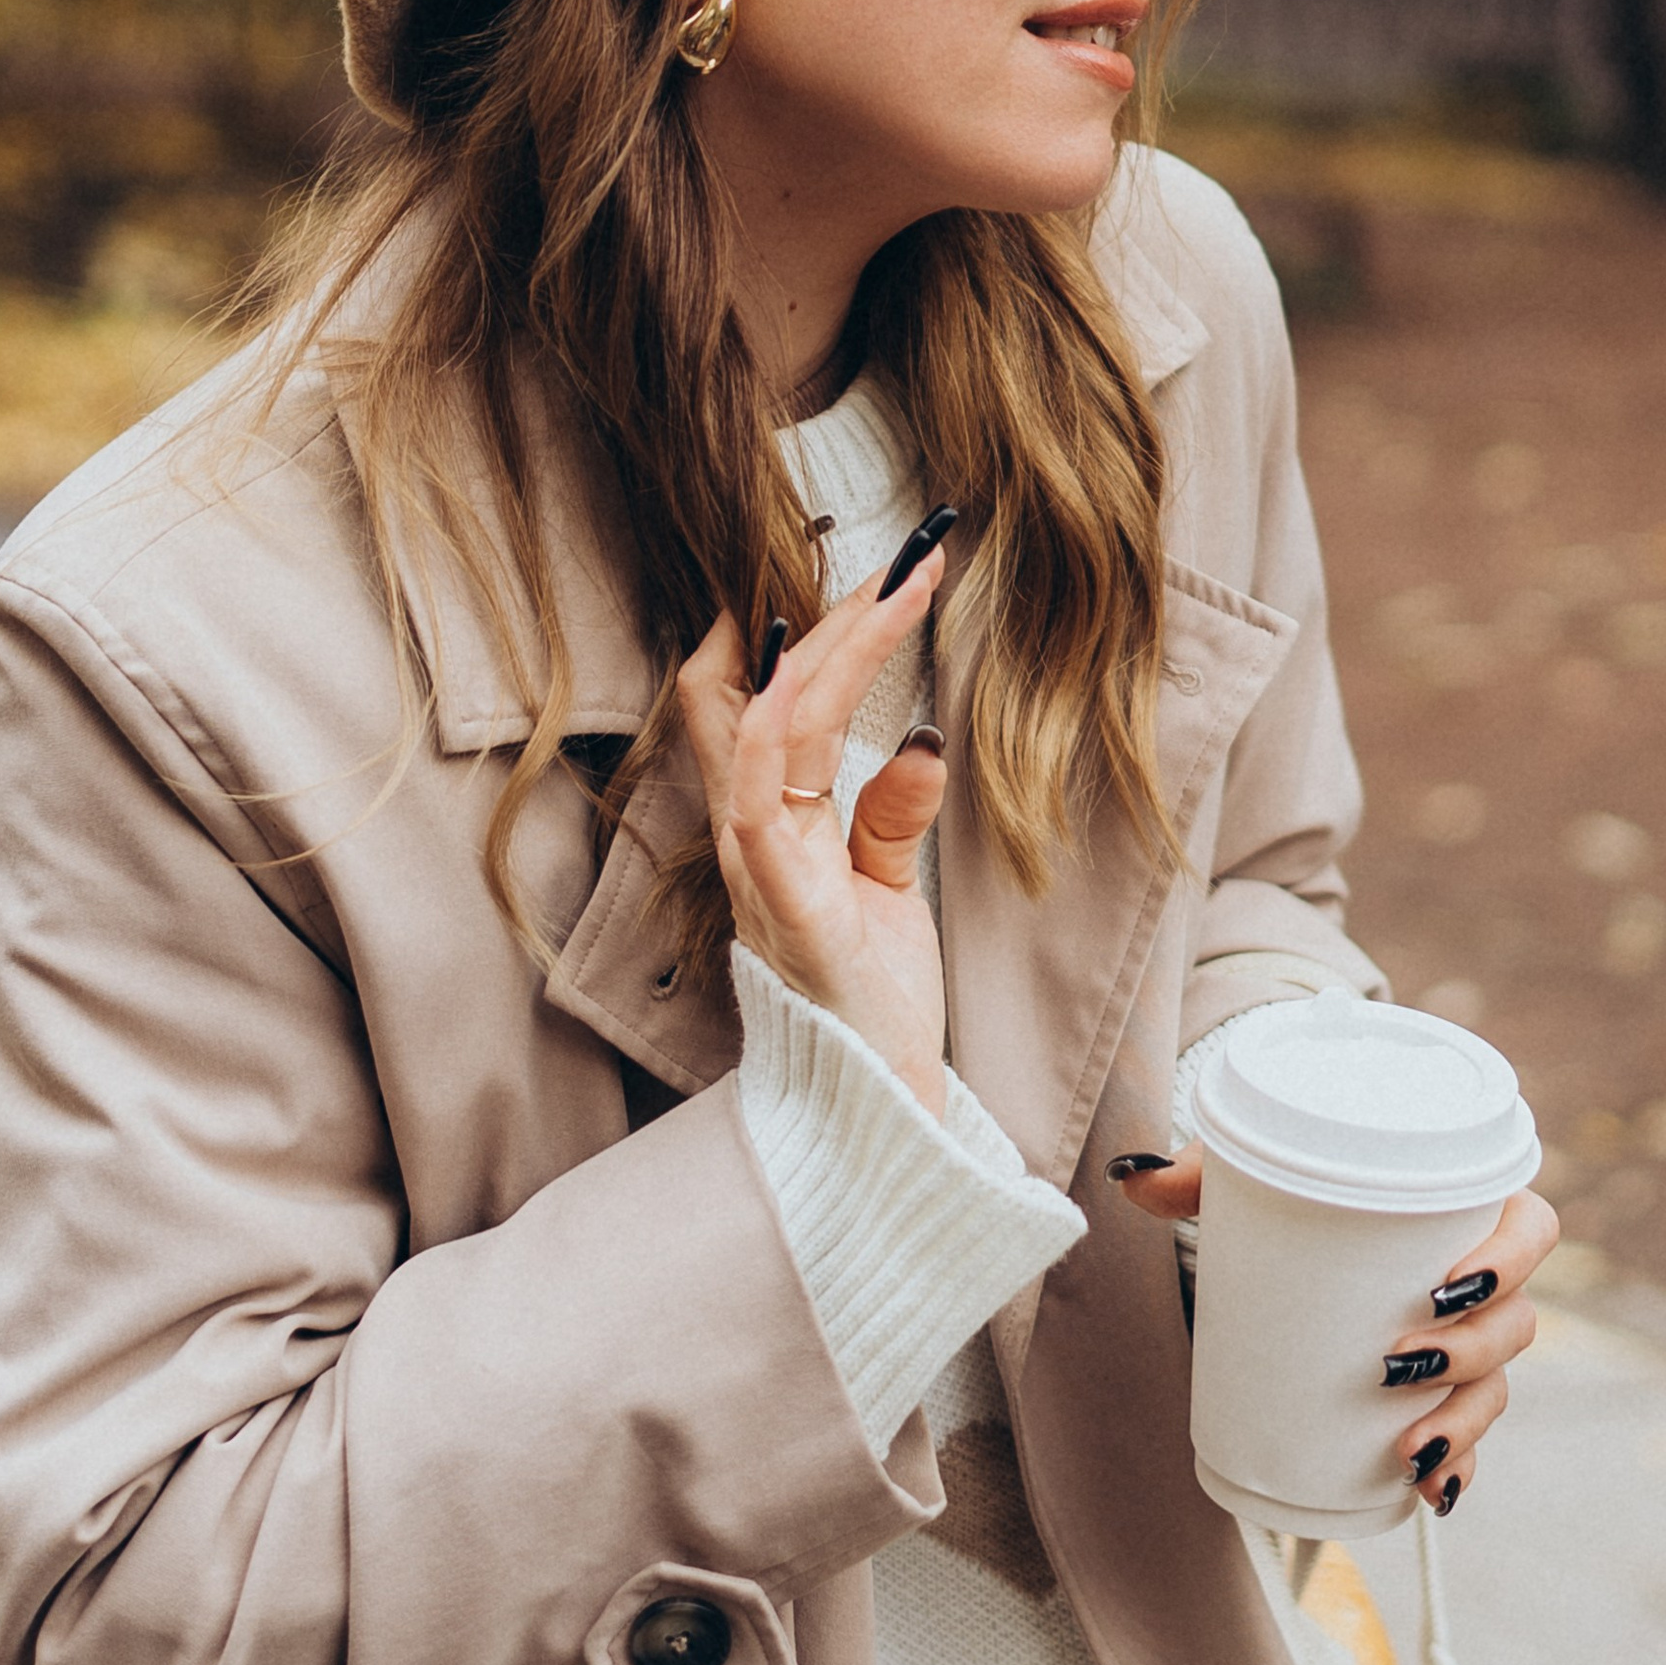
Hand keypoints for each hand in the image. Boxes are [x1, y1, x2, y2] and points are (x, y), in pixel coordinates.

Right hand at [676, 548, 951, 1116]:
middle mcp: (749, 833)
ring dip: (832, 640)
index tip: (870, 566)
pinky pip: (760, 793)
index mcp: (768, 824)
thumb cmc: (872, 1003)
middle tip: (906, 550)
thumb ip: (888, 815)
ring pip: (766, 719)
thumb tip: (916, 734)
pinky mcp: (786, 902)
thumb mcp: (888, 891)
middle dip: (825, 609)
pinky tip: (816, 662)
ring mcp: (758, 864)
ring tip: (900, 580)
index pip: (759, 698)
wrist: (877, 1114)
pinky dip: (778, 718)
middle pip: (754, 689)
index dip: (793, 625)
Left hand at [1114, 1161, 1561, 1510]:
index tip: (1441, 1285)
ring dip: (1461, 1422)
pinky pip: (1470, 1440)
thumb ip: (1198, 1173)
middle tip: (1395, 1361)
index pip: (1529, 1227)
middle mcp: (1482, 1281)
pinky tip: (1432, 1494)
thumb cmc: (1295, 1194)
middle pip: (1517, 1321)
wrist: (1295, 1237)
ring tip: (1406, 1446)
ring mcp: (1468, 1345)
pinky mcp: (1441, 1393)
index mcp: (1467, 1208)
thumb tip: (1132, 1175)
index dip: (1507, 1258)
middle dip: (1469, 1352)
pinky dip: (1457, 1469)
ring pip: (1496, 1387)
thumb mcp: (1250, 1180)